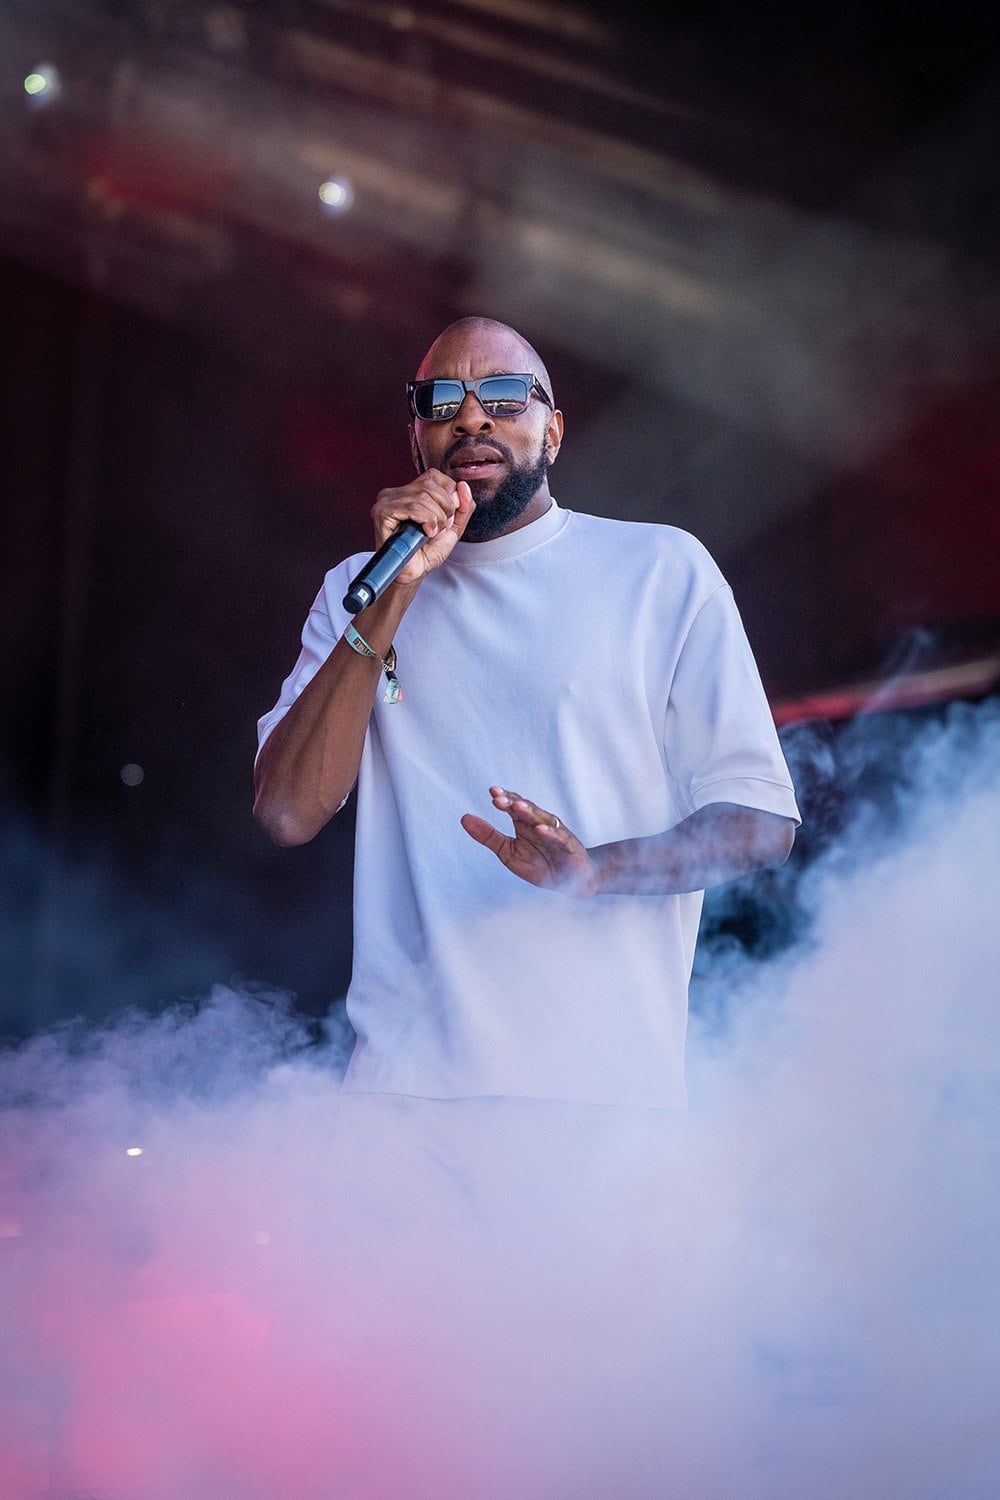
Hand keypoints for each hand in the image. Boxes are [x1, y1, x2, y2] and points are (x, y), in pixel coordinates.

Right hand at [372, 471, 474, 587]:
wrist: (414, 573)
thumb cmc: (427, 552)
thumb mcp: (453, 527)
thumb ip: (463, 507)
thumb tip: (463, 485)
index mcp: (411, 491)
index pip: (435, 476)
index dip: (448, 495)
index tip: (447, 517)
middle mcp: (396, 493)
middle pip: (430, 485)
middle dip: (444, 509)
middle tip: (439, 528)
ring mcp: (387, 501)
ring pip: (423, 496)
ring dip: (436, 519)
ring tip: (431, 533)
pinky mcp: (382, 512)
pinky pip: (413, 507)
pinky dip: (427, 520)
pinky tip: (425, 533)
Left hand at [461, 787, 597, 897]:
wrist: (570, 882)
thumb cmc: (540, 865)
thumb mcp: (508, 852)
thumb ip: (488, 836)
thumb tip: (464, 818)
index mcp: (524, 823)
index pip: (513, 806)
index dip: (504, 799)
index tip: (492, 792)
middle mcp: (540, 823)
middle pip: (527, 809)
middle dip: (513, 803)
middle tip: (499, 798)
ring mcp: (556, 833)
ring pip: (543, 819)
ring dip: (530, 812)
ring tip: (517, 806)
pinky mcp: (569, 846)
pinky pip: (559, 838)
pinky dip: (551, 833)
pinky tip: (541, 828)